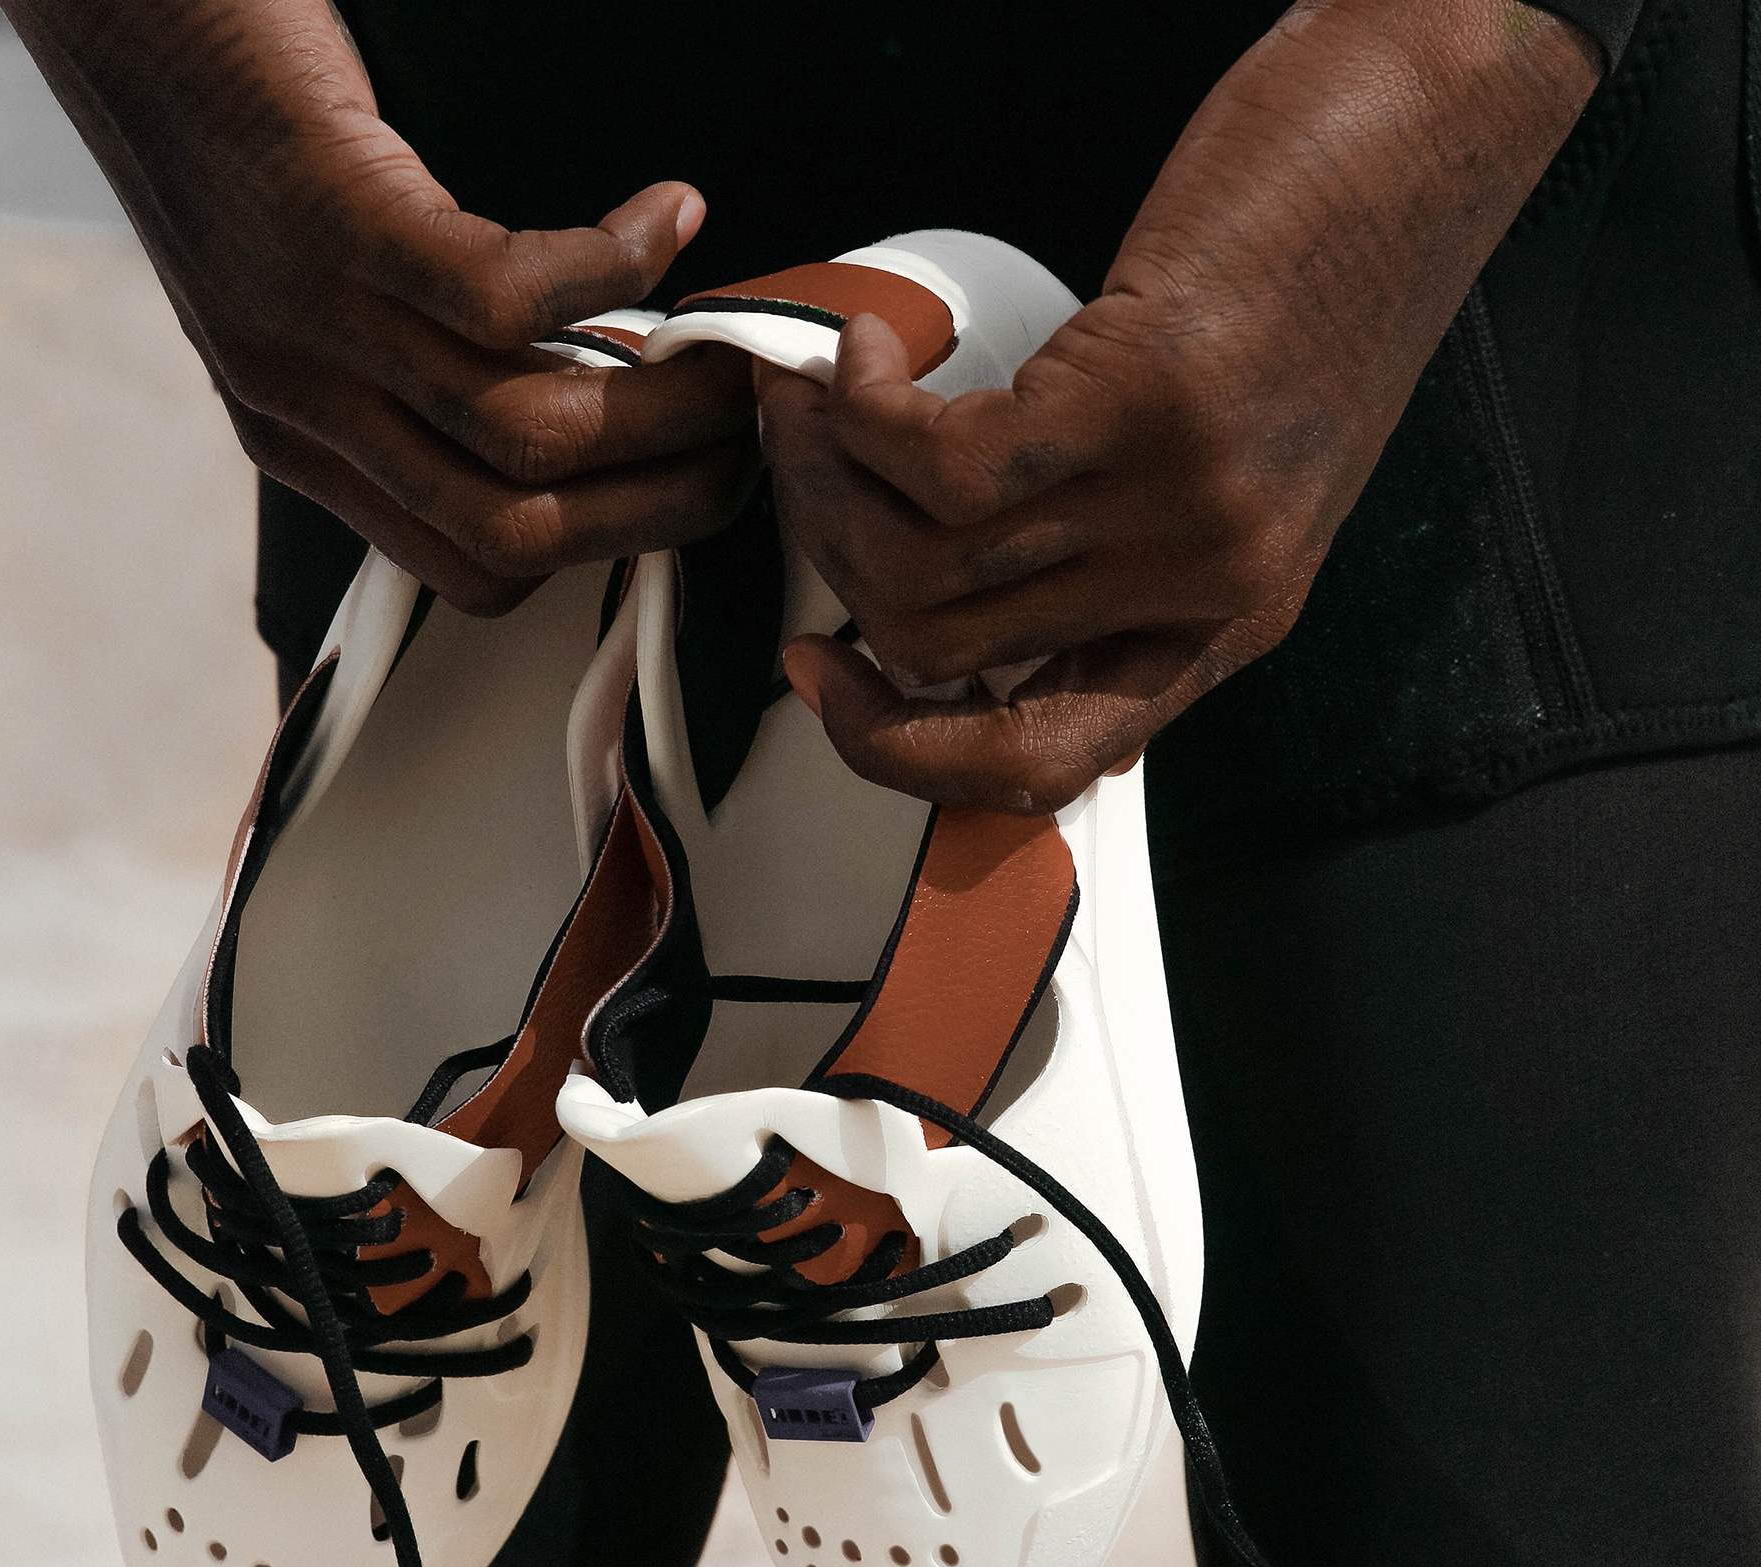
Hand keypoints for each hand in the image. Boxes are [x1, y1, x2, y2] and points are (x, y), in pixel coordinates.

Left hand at [1, 0, 757, 612]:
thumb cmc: (232, 124)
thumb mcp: (311, 294)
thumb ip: (408, 373)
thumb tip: (575, 399)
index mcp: (306, 439)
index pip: (478, 571)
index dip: (602, 545)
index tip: (674, 484)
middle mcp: (307, 405)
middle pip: (518, 530)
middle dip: (660, 503)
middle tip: (740, 441)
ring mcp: (316, 318)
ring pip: (526, 433)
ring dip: (659, 402)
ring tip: (724, 354)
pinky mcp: (335, 212)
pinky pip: (508, 295)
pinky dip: (613, 267)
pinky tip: (663, 218)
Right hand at [764, 0, 1602, 811]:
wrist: (1422, 139)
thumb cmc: (1322, 278)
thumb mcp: (1230, 468)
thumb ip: (1116, 554)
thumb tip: (946, 586)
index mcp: (1223, 624)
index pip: (1040, 765)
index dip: (899, 748)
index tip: (827, 673)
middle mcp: (1205, 588)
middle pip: (941, 649)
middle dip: (833, 562)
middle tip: (805, 474)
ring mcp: (1181, 506)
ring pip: (927, 563)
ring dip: (827, 479)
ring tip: (814, 406)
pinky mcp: (1149, 400)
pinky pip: (942, 463)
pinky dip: (866, 414)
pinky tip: (864, 361)